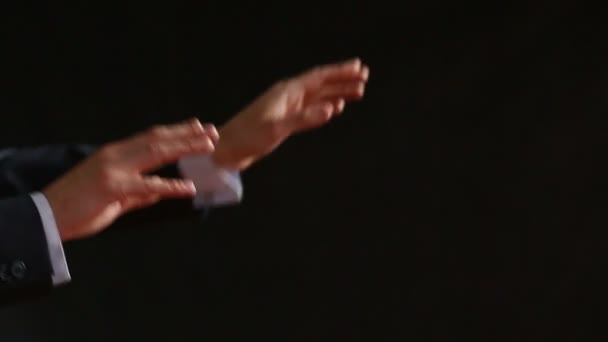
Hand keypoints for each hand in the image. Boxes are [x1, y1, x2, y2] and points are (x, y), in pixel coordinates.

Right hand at [43, 118, 217, 241]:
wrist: (47, 217)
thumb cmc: (79, 206)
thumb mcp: (113, 196)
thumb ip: (138, 193)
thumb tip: (160, 192)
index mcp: (115, 154)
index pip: (151, 136)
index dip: (176, 130)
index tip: (197, 125)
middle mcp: (117, 155)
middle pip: (159, 139)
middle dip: (188, 134)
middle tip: (213, 131)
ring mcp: (115, 169)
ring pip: (157, 153)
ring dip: (185, 148)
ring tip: (209, 146)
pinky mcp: (113, 188)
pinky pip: (148, 185)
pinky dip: (171, 186)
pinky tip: (190, 188)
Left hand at [212, 58, 368, 169]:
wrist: (227, 149)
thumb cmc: (248, 137)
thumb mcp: (277, 128)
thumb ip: (305, 119)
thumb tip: (333, 108)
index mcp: (287, 92)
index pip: (319, 77)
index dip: (340, 72)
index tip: (359, 68)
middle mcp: (288, 96)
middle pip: (321, 84)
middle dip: (343, 79)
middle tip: (364, 76)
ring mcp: (287, 108)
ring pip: (318, 96)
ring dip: (337, 92)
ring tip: (358, 92)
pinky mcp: (284, 120)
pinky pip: (311, 109)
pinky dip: (325, 107)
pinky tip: (335, 107)